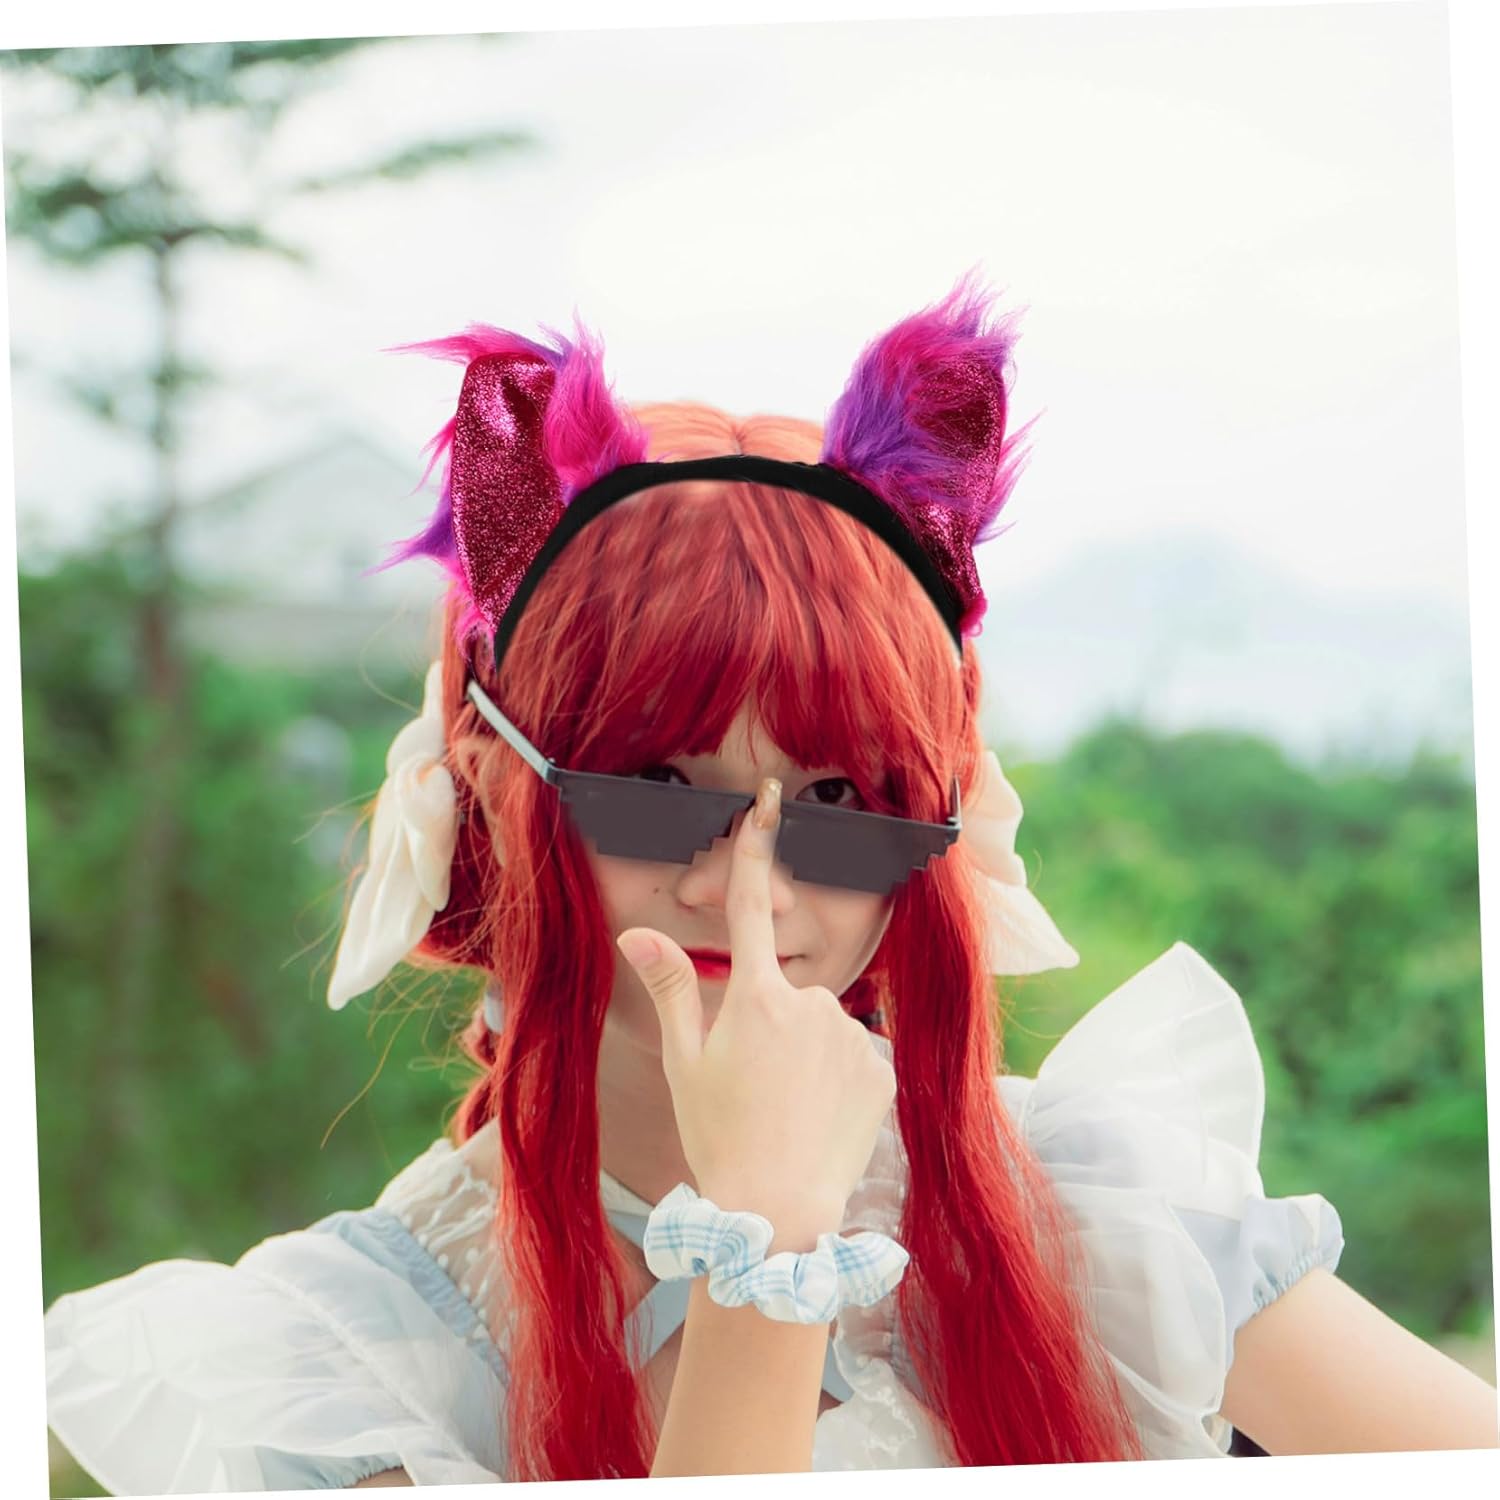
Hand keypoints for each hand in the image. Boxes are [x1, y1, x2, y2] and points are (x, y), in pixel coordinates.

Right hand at [616, 777, 896, 1251]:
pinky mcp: (883, 1068)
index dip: (755, 847)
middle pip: (786, 991)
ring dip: (807, 1054)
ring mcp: (853, 1034)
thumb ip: (670, 988)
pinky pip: (854, 1055)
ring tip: (787, 1111)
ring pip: (823, 1026)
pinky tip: (819, 1119)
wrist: (780, 1214)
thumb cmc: (719, 1138)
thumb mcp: (683, 1063)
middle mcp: (812, 1002)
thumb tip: (635, 932)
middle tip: (755, 1088)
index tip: (766, 800)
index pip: (748, 906)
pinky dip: (838, 1079)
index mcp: (756, 996)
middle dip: (772, 1024)